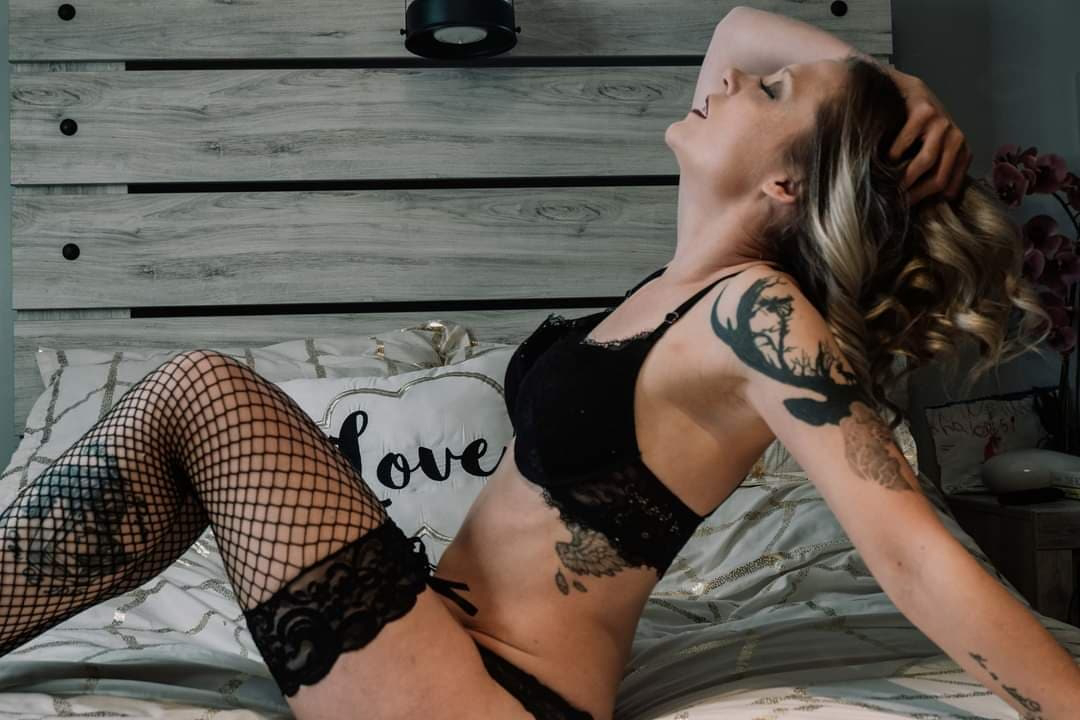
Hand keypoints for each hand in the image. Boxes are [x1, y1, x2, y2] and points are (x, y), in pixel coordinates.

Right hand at [884, 68, 971, 204]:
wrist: (903, 89)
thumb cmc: (912, 126)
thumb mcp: (927, 149)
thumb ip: (930, 171)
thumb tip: (917, 207)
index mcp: (961, 152)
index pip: (948, 187)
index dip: (925, 201)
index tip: (904, 207)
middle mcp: (957, 138)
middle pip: (938, 179)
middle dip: (913, 194)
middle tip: (892, 201)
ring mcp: (943, 124)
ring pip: (925, 163)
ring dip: (903, 177)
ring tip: (886, 183)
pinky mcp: (925, 112)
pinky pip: (906, 144)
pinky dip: (892, 155)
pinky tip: (882, 158)